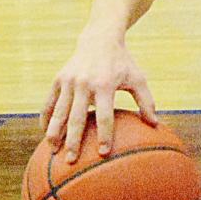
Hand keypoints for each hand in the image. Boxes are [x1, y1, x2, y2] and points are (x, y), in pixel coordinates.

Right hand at [41, 32, 157, 162]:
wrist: (99, 39)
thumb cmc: (122, 62)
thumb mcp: (137, 78)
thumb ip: (146, 101)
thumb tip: (155, 125)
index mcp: (105, 84)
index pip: (105, 115)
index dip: (105, 134)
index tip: (104, 153)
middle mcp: (84, 83)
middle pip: (77, 117)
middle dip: (73, 140)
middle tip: (72, 161)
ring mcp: (69, 80)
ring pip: (59, 111)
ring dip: (55, 132)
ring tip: (52, 151)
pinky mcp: (59, 79)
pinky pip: (50, 102)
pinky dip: (46, 117)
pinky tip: (44, 132)